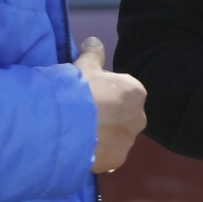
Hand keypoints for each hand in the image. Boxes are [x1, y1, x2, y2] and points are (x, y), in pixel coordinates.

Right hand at [75, 37, 146, 173]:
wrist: (63, 125)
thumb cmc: (76, 90)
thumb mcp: (83, 66)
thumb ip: (92, 54)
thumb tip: (94, 41)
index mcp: (135, 92)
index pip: (123, 90)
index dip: (104, 91)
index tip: (87, 94)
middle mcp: (138, 118)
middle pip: (123, 115)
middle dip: (108, 115)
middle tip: (83, 114)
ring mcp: (128, 141)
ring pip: (116, 137)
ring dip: (103, 135)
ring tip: (79, 132)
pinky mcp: (115, 160)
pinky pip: (107, 155)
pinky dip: (97, 153)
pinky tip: (81, 147)